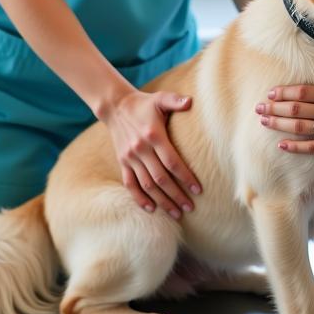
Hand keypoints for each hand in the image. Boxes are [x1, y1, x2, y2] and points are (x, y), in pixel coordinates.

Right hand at [100, 88, 200, 218]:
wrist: (116, 106)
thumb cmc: (145, 103)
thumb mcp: (161, 99)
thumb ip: (176, 100)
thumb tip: (191, 102)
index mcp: (154, 135)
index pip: (172, 162)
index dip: (185, 177)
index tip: (198, 190)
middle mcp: (141, 149)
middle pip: (160, 178)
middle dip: (176, 195)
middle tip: (190, 207)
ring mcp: (130, 158)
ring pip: (146, 185)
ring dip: (161, 201)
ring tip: (176, 214)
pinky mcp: (122, 162)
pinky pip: (130, 184)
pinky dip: (139, 198)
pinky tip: (151, 209)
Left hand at [255, 63, 313, 157]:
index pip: (305, 91)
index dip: (285, 92)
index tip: (271, 92)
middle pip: (296, 108)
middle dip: (274, 107)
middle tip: (258, 107)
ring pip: (300, 127)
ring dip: (278, 123)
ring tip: (263, 121)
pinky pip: (313, 147)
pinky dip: (295, 146)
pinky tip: (281, 144)